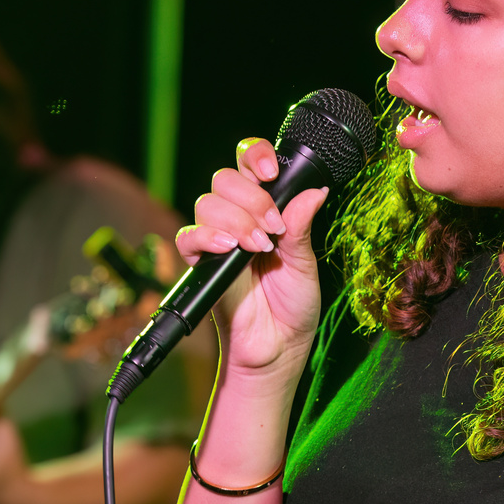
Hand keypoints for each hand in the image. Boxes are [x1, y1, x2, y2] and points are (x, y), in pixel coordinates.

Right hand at [176, 138, 327, 380]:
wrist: (278, 347)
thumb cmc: (292, 306)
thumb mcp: (305, 263)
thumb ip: (302, 226)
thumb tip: (315, 191)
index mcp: (264, 209)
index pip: (249, 163)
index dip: (256, 156)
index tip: (273, 174)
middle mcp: (237, 218)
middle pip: (224, 178)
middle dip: (252, 198)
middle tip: (274, 227)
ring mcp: (216, 240)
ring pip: (207, 203)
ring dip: (237, 220)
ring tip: (259, 247)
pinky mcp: (200, 264)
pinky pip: (188, 236)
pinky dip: (207, 237)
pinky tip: (230, 249)